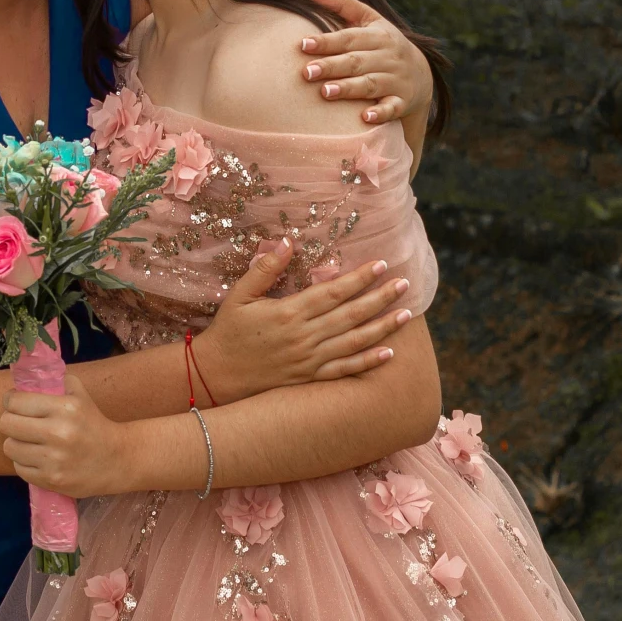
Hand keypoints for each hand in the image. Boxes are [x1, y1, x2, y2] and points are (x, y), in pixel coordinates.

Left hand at [1, 372, 135, 499]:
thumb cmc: (94, 425)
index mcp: (64, 408)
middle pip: (7, 424)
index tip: (14, 403)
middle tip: (19, 422)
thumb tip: (31, 376)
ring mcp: (53, 459)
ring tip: (28, 441)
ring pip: (10, 447)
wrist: (116, 460)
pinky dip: (24, 462)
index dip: (10, 401)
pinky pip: (19, 467)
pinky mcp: (50, 479)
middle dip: (9, 421)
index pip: (16, 402)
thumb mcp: (81, 397)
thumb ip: (58, 382)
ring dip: (16, 443)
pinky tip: (37, 458)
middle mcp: (57, 433)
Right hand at [190, 239, 413, 401]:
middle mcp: (304, 337)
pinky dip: (368, 361)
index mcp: (289, 313)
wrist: (216, 375)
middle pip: (351, 315)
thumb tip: (288, 242)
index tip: (381, 265)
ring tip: (406, 313)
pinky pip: (344, 370)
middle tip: (405, 283)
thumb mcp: (240, 295)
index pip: (333, 292)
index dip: (359, 278)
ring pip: (354, 342)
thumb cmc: (228, 331)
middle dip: (380, 298)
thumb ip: (265, 269)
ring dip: (383, 327)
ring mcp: (309, 360)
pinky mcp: (309, 378)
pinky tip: (388, 352)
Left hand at [297, 0, 432, 126]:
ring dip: (349, 89)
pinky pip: (392, 108)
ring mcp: (396, 80)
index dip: (327, 41)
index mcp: (378, 36)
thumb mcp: (370, 20)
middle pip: (356, 62)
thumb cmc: (383, 44)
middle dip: (332, 67)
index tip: (303, 45)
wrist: (422, 74)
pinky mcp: (402, 102)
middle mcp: (388, 57)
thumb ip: (342, 4)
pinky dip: (381, 113)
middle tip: (307, 72)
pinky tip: (366, 118)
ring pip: (371, 84)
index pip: (349, 38)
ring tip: (326, 92)